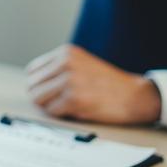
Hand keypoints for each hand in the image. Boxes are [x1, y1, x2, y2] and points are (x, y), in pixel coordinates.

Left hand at [26, 44, 161, 124]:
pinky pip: (51, 111)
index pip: (32, 71)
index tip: (48, 92)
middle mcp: (65, 63)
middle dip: (41, 97)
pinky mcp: (74, 99)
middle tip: (56, 103)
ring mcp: (69, 81)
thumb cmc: (106, 83)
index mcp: (65, 53)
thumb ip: (58, 68)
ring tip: (64, 105)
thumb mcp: (81, 63)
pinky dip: (59, 114)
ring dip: (48, 106)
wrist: (135, 95)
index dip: (38, 84)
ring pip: (37, 99)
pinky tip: (74, 110)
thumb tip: (31, 84)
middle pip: (32, 85)